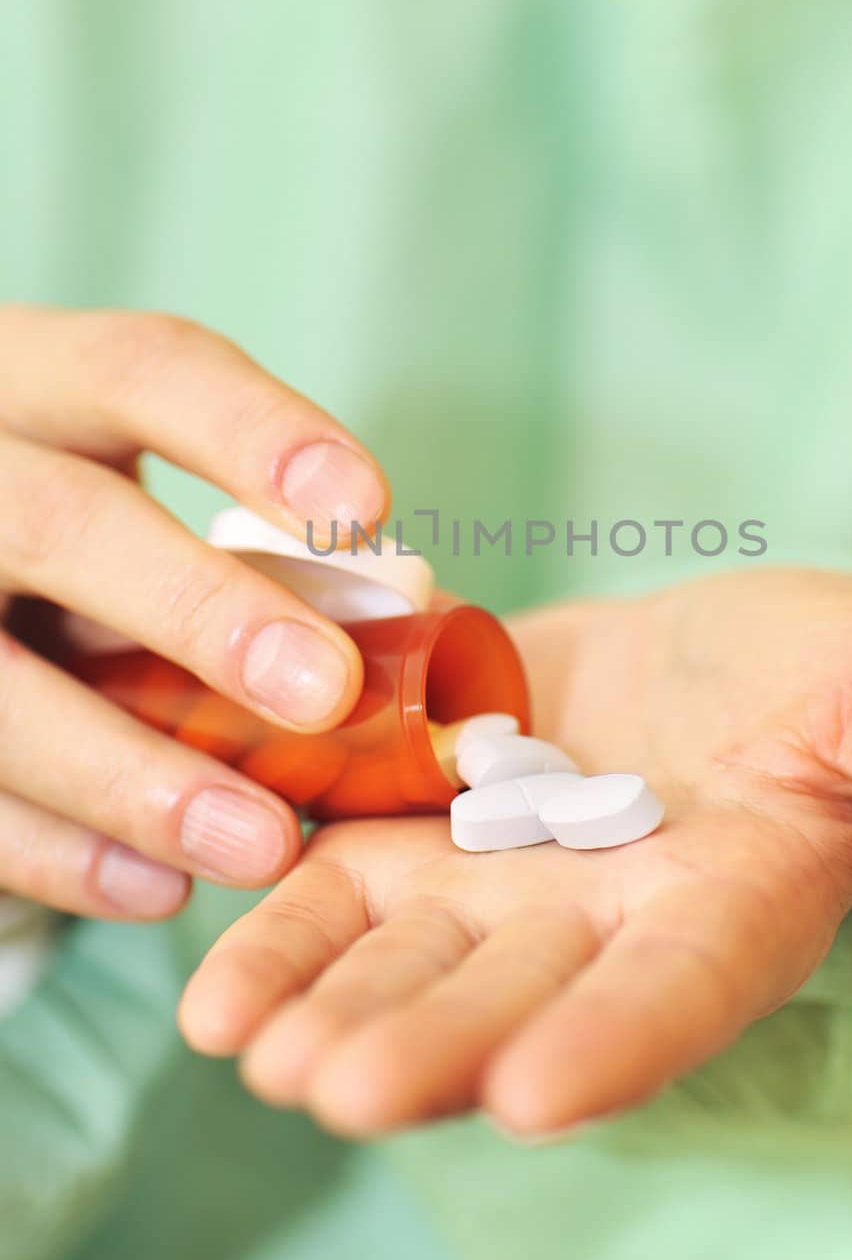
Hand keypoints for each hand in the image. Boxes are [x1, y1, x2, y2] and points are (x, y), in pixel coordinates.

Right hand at [0, 305, 387, 917]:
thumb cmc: (72, 527)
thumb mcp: (121, 484)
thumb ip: (234, 536)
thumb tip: (405, 625)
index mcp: (34, 382)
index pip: (141, 370)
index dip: (253, 434)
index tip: (368, 502)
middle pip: (59, 522)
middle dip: (198, 609)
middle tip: (325, 692)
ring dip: (134, 776)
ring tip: (264, 845)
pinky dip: (62, 854)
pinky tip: (161, 888)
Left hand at [178, 567, 851, 1136]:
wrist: (708, 653)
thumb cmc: (828, 674)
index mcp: (727, 907)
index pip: (676, 991)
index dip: (617, 1040)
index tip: (546, 1093)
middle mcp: (600, 928)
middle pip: (512, 1000)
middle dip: (432, 1046)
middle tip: (344, 1090)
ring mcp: (497, 888)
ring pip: (407, 964)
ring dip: (333, 1012)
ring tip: (260, 1053)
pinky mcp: (415, 833)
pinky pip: (338, 896)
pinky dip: (280, 937)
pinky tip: (216, 991)